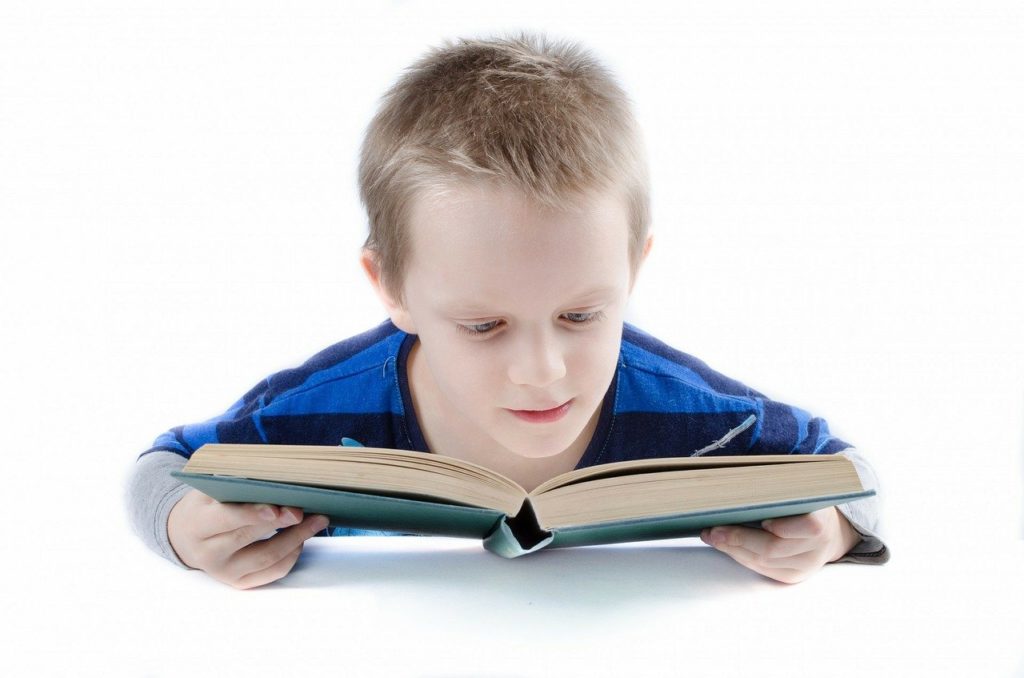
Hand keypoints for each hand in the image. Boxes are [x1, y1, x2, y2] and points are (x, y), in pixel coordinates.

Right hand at [167, 489, 328, 588]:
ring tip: (317, 521)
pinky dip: (291, 555)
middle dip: (281, 524)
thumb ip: (237, 486)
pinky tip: (302, 538)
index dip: (252, 514)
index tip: (277, 508)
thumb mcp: (210, 489)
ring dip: (296, 539)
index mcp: (197, 524)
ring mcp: (224, 571)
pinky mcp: (239, 582)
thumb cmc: (205, 505)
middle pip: (249, 539)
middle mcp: (208, 553)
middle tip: (305, 510)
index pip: (225, 519)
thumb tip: (277, 482)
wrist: (184, 535)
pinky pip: (272, 572)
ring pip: (266, 558)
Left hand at [700, 507, 860, 583]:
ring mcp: (804, 566)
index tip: (758, 519)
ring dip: (733, 550)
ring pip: (763, 562)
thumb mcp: (802, 493)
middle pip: (773, 548)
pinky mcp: (792, 576)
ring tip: (712, 537)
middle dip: (738, 539)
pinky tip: (726, 546)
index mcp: (822, 522)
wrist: (832, 533)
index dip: (780, 526)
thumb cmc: (808, 505)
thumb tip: (739, 490)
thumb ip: (780, 492)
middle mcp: (815, 548)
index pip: (804, 527)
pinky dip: (741, 557)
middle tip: (713, 530)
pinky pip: (762, 570)